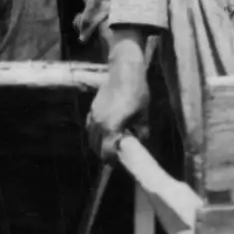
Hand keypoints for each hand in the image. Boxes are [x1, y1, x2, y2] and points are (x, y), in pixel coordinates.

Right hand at [86, 38, 153, 161]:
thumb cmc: (137, 92)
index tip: (118, 162)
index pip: (106, 152)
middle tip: (115, 156)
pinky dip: (95, 134)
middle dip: (104, 154)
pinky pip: (89, 127)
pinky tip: (104, 133)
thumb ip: (141, 130)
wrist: (124, 71)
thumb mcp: (143, 114)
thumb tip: (140, 140)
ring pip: (91, 137)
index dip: (112, 160)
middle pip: (96, 147)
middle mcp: (98, 123)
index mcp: (111, 127)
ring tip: (110, 146)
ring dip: (98, 144)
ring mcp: (93, 115)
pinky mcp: (92, 109)